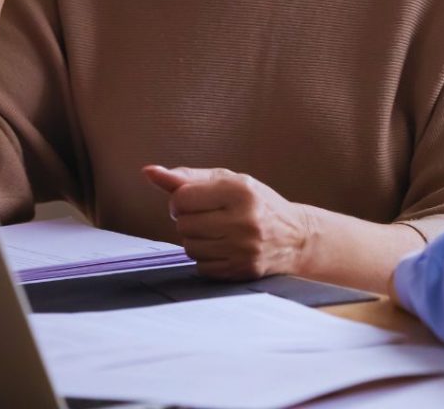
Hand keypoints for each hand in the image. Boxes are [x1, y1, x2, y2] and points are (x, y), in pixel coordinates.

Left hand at [142, 165, 311, 280]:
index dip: (180, 200)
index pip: (182, 198)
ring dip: (196, 240)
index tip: (193, 200)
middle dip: (189, 220)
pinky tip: (224, 248)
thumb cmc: (256, 202)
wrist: (295, 236)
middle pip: (183, 225)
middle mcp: (243, 220)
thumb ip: (188, 177)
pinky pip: (200, 266)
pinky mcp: (240, 270)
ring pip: (189, 247)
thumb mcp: (229, 181)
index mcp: (240, 190)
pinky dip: (206, 257)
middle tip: (210, 216)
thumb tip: (148, 172)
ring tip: (218, 231)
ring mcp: (243, 248)